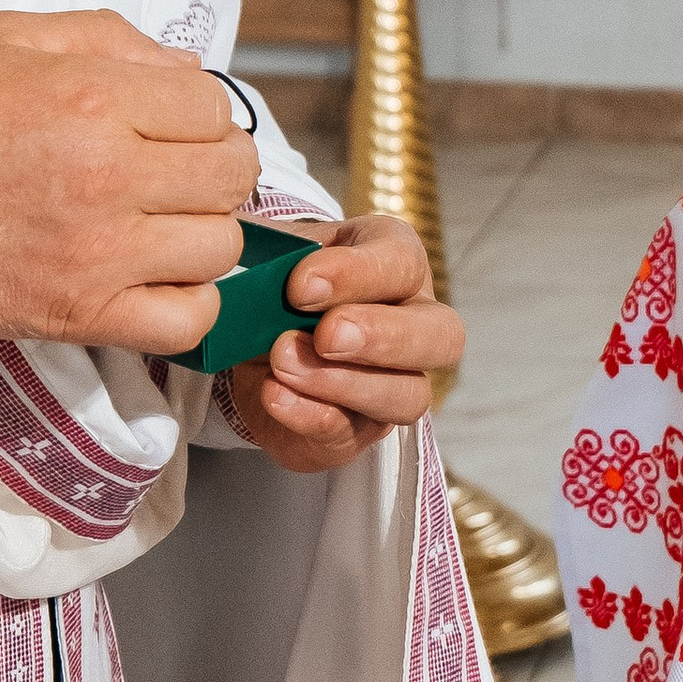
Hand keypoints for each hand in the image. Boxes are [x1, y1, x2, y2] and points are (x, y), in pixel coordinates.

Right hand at [0, 9, 257, 348]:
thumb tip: (190, 70)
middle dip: (212, 166)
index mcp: (91, 96)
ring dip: (200, 233)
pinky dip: (188, 304)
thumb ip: (108, 38)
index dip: (198, 111)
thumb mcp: (7, 39)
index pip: (213, 105)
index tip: (168, 123)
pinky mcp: (82, 313)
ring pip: (220, 246)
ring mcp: (99, 252)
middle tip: (172, 171)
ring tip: (157, 224)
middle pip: (232, 174)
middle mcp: (107, 172)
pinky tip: (154, 279)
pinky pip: (188, 321)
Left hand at [224, 214, 464, 472]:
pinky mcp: (360, 430)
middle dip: (382, 336)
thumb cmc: (280, 279)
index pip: (403, 263)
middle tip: (326, 336)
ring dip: (344, 384)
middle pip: (442, 335)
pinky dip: (311, 416)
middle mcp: (414, 322)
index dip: (357, 275)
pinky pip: (352, 433)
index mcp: (395, 260)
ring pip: (409, 396)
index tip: (299, 285)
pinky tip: (275, 396)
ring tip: (283, 365)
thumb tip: (240, 249)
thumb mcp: (275, 253)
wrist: (254, 336)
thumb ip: (270, 254)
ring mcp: (396, 383)